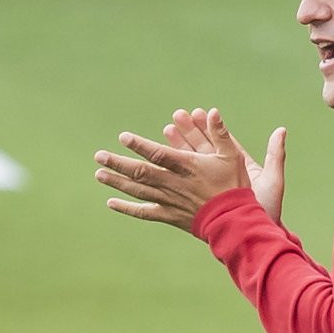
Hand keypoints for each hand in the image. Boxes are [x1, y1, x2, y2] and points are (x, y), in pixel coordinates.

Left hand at [94, 108, 252, 230]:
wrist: (234, 221)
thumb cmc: (234, 187)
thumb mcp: (231, 156)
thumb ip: (220, 133)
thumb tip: (213, 111)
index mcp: (187, 167)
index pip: (158, 154)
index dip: (140, 145)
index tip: (123, 137)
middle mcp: (174, 184)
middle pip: (141, 172)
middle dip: (118, 163)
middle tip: (99, 156)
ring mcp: (170, 201)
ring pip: (138, 191)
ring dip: (117, 182)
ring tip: (99, 174)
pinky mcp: (170, 216)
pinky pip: (144, 212)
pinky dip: (127, 208)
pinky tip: (111, 203)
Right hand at [165, 107, 286, 224]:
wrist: (255, 237)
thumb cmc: (267, 211)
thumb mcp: (272, 180)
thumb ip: (276, 155)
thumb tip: (281, 130)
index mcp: (239, 168)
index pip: (222, 143)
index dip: (209, 127)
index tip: (197, 112)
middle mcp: (223, 176)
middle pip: (203, 150)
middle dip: (189, 133)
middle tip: (175, 117)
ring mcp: (210, 188)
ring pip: (192, 164)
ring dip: (178, 148)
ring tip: (166, 131)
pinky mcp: (199, 201)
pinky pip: (186, 183)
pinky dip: (173, 174)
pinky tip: (158, 165)